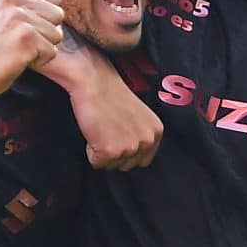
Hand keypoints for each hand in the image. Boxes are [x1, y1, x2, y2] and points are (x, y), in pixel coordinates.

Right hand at [0, 0, 63, 97]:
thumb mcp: (8, 12)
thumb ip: (32, 2)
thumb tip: (60, 2)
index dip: (43, 19)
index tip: (19, 28)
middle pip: (58, 15)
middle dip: (46, 32)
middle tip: (20, 40)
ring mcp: (18, 17)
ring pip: (57, 34)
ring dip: (41, 47)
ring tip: (18, 49)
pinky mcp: (25, 37)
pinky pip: (52, 52)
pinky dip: (39, 61)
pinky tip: (19, 59)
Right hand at [39, 34, 162, 170]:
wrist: (93, 81)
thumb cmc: (109, 92)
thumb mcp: (138, 115)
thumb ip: (140, 134)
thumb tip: (133, 152)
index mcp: (156, 131)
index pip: (142, 160)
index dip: (124, 148)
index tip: (116, 131)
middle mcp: (147, 141)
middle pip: (127, 165)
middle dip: (113, 152)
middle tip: (106, 128)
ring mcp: (130, 147)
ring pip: (111, 166)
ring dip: (101, 151)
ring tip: (100, 127)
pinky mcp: (110, 151)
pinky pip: (97, 163)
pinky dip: (90, 150)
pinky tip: (93, 130)